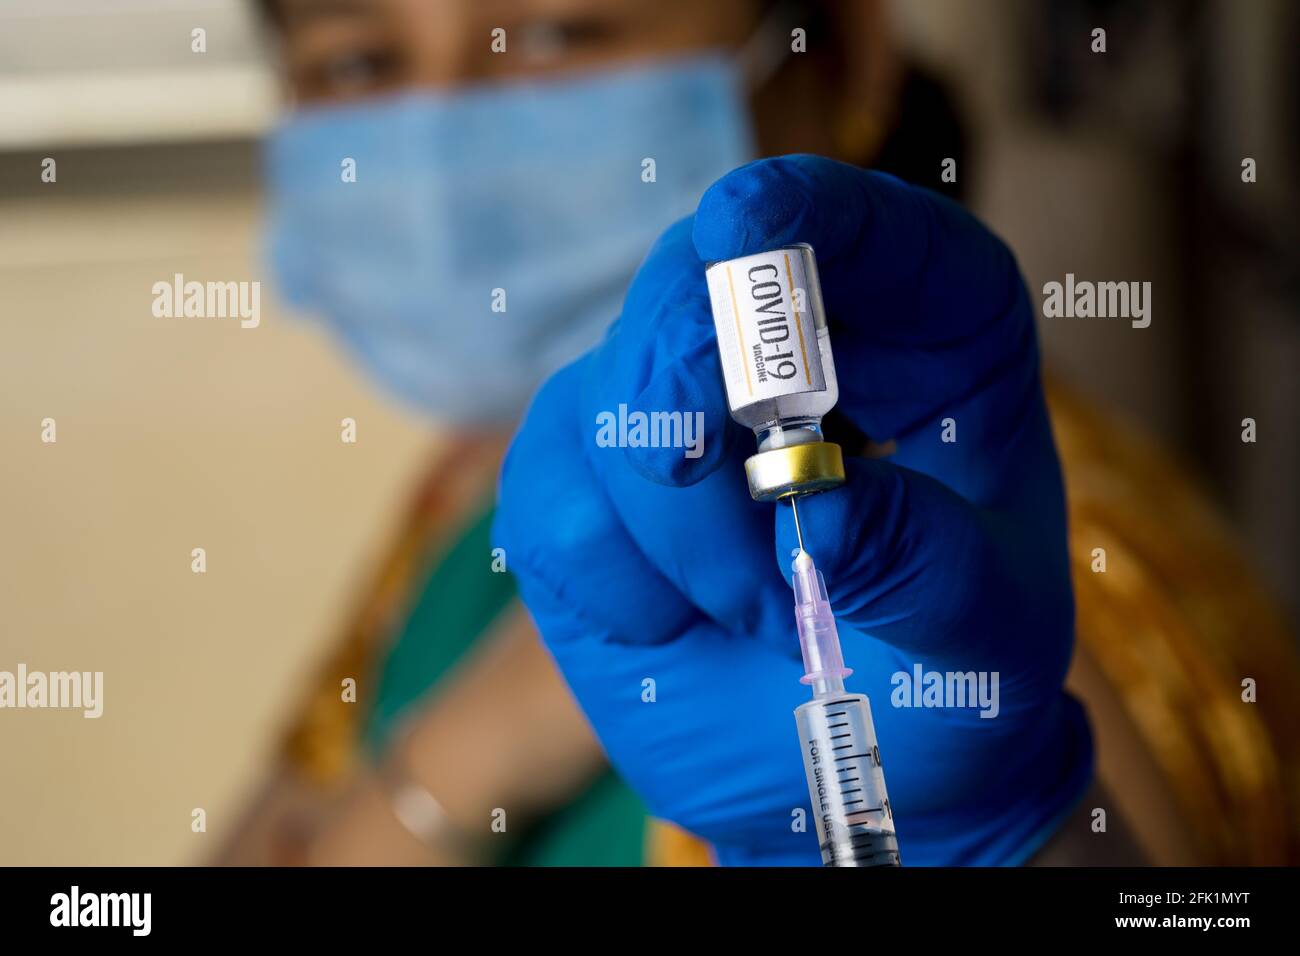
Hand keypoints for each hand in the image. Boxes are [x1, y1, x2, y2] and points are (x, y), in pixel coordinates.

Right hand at [495, 155, 1091, 864]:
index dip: (809, 210)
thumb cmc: (949, 675)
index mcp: (924, 340)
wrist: (859, 759)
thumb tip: (824, 509)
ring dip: (680, 533)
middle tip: (732, 518)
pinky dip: (614, 575)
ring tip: (765, 616)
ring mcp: (673, 406)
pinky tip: (677, 620)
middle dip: (693, 390)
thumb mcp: (982, 633)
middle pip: (698, 284)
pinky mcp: (586, 481)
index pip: (874, 232)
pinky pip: (548, 491)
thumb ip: (926, 564)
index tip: (741, 219)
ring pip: (612, 398)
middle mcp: (788, 349)